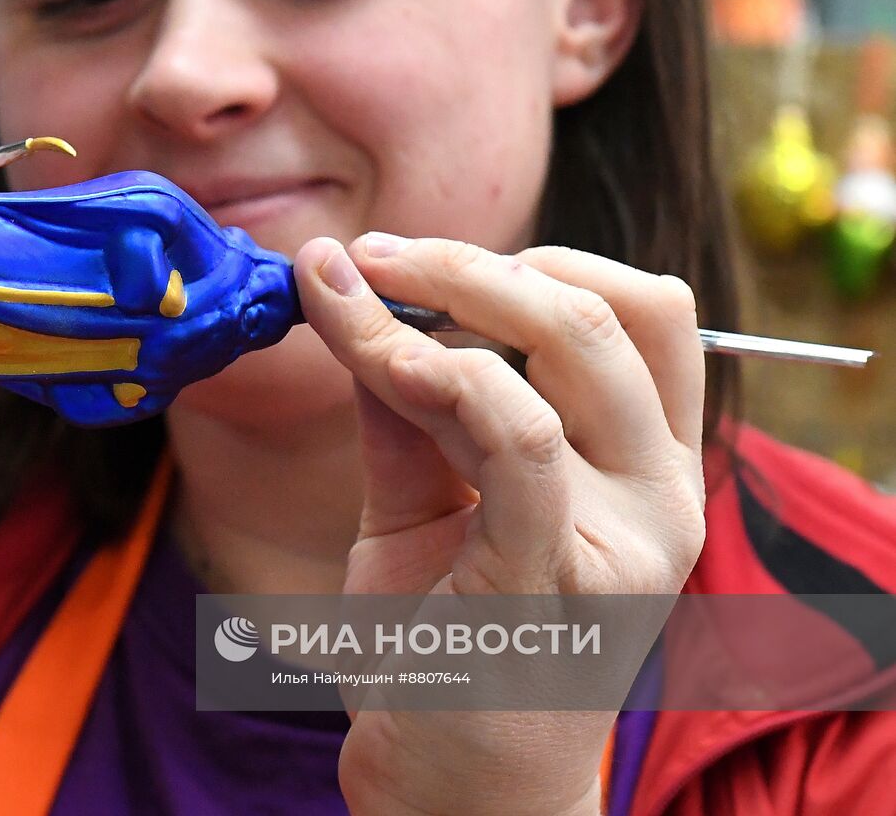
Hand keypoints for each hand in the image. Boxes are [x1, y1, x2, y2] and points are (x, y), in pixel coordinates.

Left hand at [295, 234, 705, 815]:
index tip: (419, 259)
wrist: (451, 785)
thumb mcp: (422, 502)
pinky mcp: (559, 578)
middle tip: (377, 255)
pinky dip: (443, 377)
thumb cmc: (442, 641)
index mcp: (647, 465)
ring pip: (568, 349)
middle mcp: (662, 493)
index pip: (642, 312)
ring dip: (449, 297)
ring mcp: (627, 538)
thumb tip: (354, 293)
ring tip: (358, 292)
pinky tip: (381, 360)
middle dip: (475, 262)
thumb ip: (406, 407)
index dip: (538, 258)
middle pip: (607, 309)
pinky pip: (518, 438)